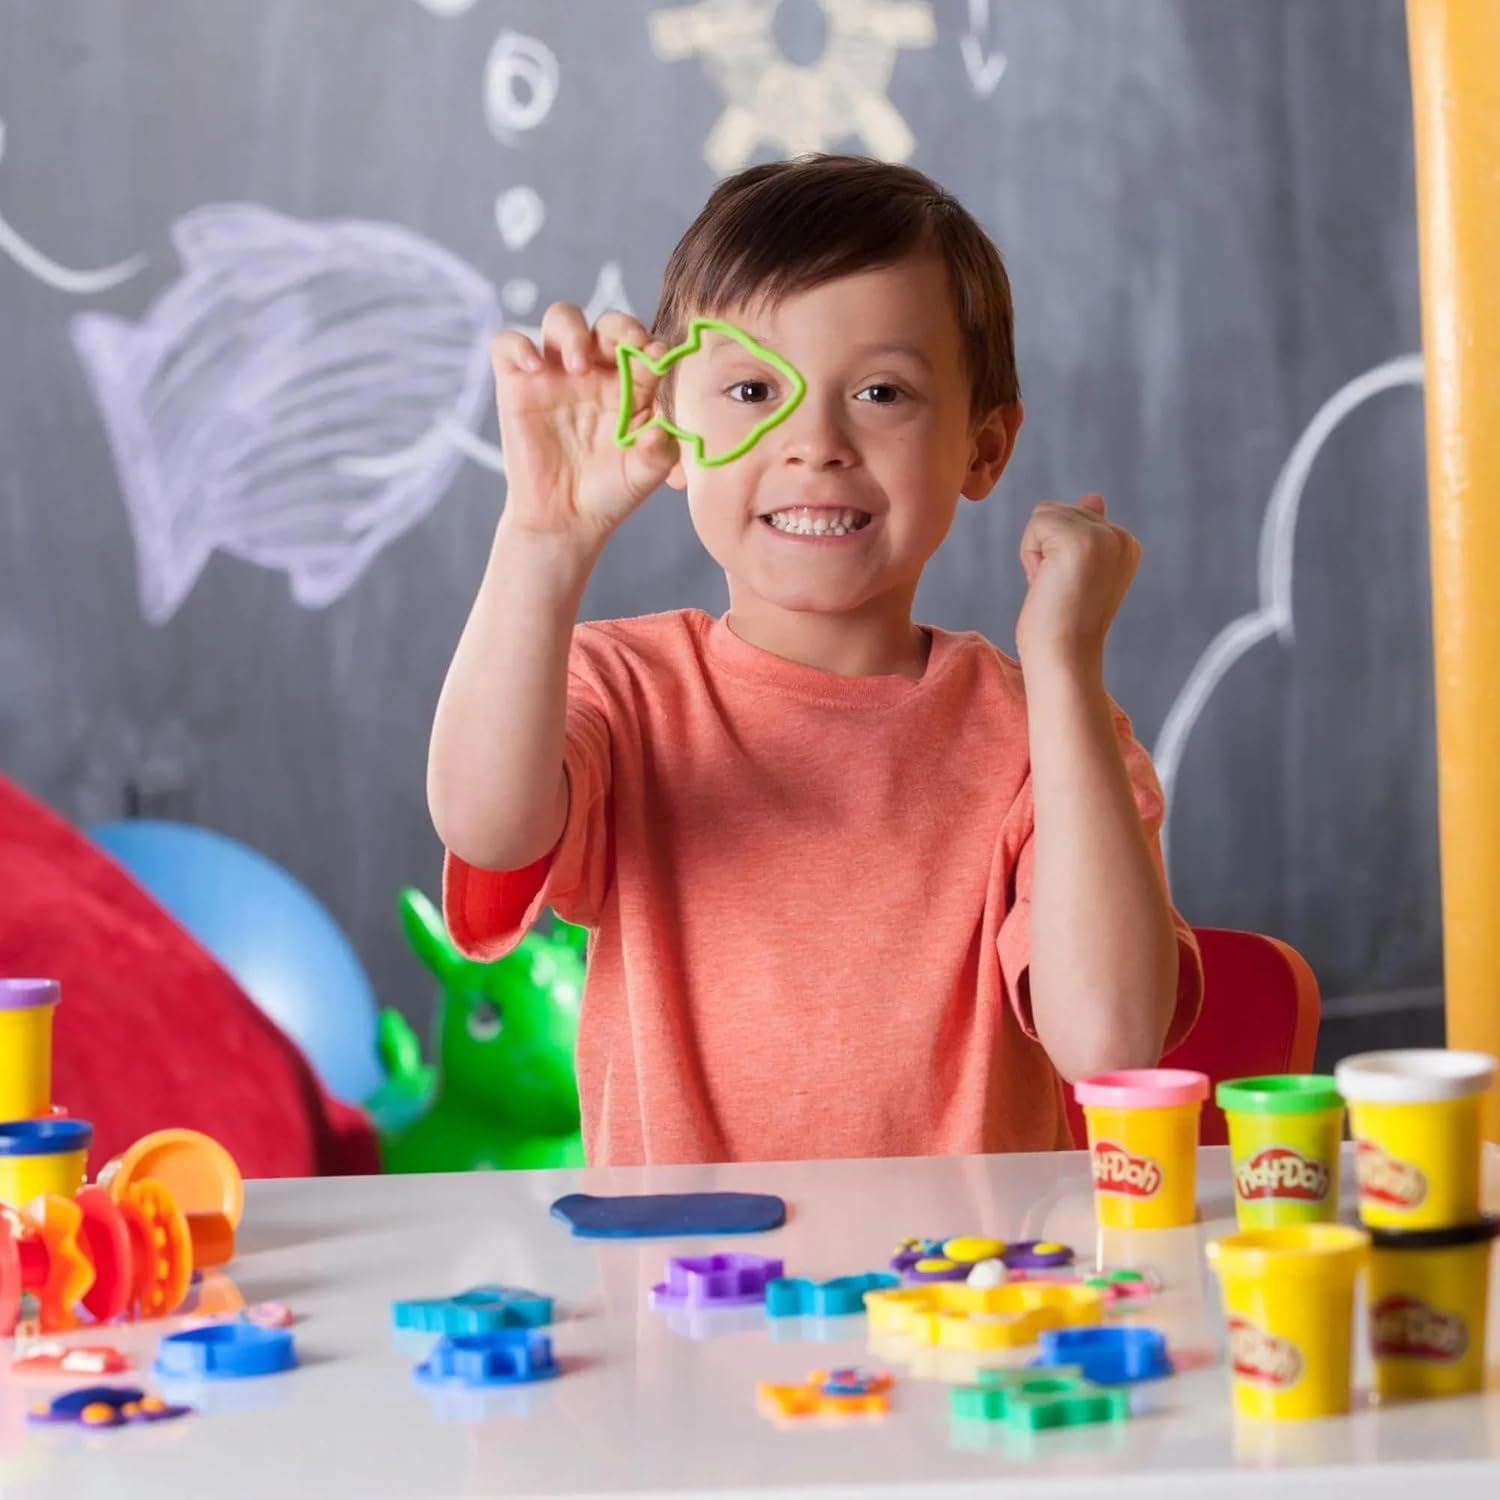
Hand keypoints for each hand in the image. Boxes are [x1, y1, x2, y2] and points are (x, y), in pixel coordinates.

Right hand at [491, 303, 678, 550]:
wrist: (567, 519)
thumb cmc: (612, 491)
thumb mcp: (645, 473)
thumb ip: (659, 450)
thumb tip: (659, 426)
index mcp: (632, 383)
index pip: (645, 345)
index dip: (652, 344)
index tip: (657, 360)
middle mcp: (597, 371)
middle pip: (608, 323)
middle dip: (620, 326)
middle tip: (625, 346)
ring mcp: (556, 373)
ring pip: (561, 318)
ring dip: (573, 331)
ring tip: (577, 364)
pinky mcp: (517, 384)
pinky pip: (508, 345)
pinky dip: (518, 345)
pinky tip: (533, 367)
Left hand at [1015, 494, 1139, 674]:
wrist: (1064, 658)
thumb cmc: (1063, 624)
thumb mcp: (1076, 571)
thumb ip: (1085, 532)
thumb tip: (1094, 497)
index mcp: (1125, 543)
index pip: (1073, 516)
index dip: (1056, 553)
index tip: (1069, 587)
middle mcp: (1120, 536)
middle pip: (1058, 510)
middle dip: (1045, 549)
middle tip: (1058, 589)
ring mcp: (1103, 536)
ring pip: (1045, 514)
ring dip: (1036, 552)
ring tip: (1053, 586)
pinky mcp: (1080, 540)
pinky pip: (1036, 523)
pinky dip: (1030, 555)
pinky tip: (1046, 582)